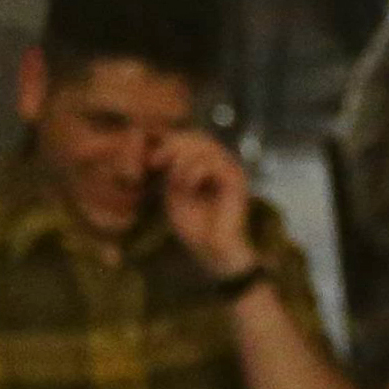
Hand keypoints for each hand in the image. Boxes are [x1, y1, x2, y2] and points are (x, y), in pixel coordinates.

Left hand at [154, 128, 260, 284]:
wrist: (212, 251)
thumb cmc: (194, 226)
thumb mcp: (175, 192)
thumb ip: (172, 169)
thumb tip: (164, 146)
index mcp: (211, 164)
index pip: (193, 139)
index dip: (171, 142)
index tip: (152, 161)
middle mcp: (224, 163)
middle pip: (200, 137)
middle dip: (174, 146)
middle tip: (156, 163)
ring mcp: (232, 170)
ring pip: (206, 146)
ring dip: (182, 162)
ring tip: (175, 183)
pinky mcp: (236, 180)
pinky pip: (213, 163)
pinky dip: (194, 171)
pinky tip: (187, 187)